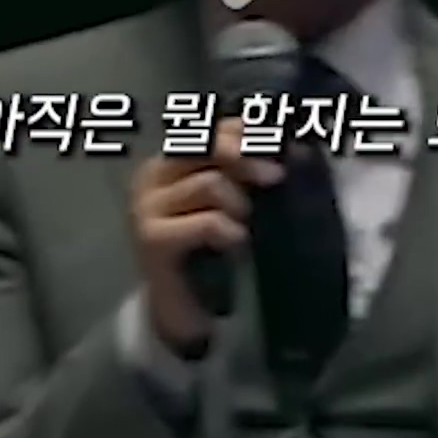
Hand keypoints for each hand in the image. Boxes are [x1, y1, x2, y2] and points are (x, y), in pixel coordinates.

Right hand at [129, 118, 284, 354]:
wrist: (182, 309)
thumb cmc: (210, 251)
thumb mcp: (230, 204)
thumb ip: (245, 173)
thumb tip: (291, 145)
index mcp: (168, 162)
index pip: (209, 128)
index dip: (245, 130)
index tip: (278, 141)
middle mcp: (151, 176)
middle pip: (204, 144)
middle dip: (246, 156)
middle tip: (276, 177)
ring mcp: (146, 206)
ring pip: (210, 183)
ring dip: (239, 205)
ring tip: (245, 227)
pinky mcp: (152, 238)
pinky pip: (207, 221)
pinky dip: (230, 231)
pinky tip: (236, 243)